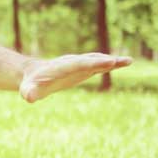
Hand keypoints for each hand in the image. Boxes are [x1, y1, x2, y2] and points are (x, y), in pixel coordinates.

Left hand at [18, 53, 132, 101]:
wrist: (33, 73)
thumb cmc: (31, 84)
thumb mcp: (28, 90)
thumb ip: (29, 92)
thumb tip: (28, 98)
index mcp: (61, 67)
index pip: (79, 64)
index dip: (92, 63)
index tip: (107, 62)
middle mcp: (72, 63)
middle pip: (91, 60)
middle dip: (105, 61)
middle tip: (122, 61)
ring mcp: (79, 64)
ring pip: (97, 60)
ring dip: (112, 61)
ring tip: (128, 61)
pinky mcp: (84, 68)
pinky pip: (99, 64)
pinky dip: (111, 63)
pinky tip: (124, 62)